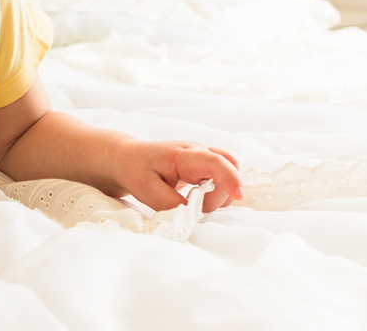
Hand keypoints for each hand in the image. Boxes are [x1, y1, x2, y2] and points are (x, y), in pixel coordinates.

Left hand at [114, 140, 242, 212]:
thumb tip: (191, 214)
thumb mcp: (146, 190)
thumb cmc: (135, 170)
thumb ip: (170, 203)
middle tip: (191, 206)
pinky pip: (221, 179)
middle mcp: (198, 152)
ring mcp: (202, 157)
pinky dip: (216, 192)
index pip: (214, 161)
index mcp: (183, 155)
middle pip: (225, 174)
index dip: (230, 177)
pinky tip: (198, 196)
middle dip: (215, 198)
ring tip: (191, 200)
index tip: (239, 195)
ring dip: (216, 196)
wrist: (128, 158)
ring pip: (226, 178)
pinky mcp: (203, 165)